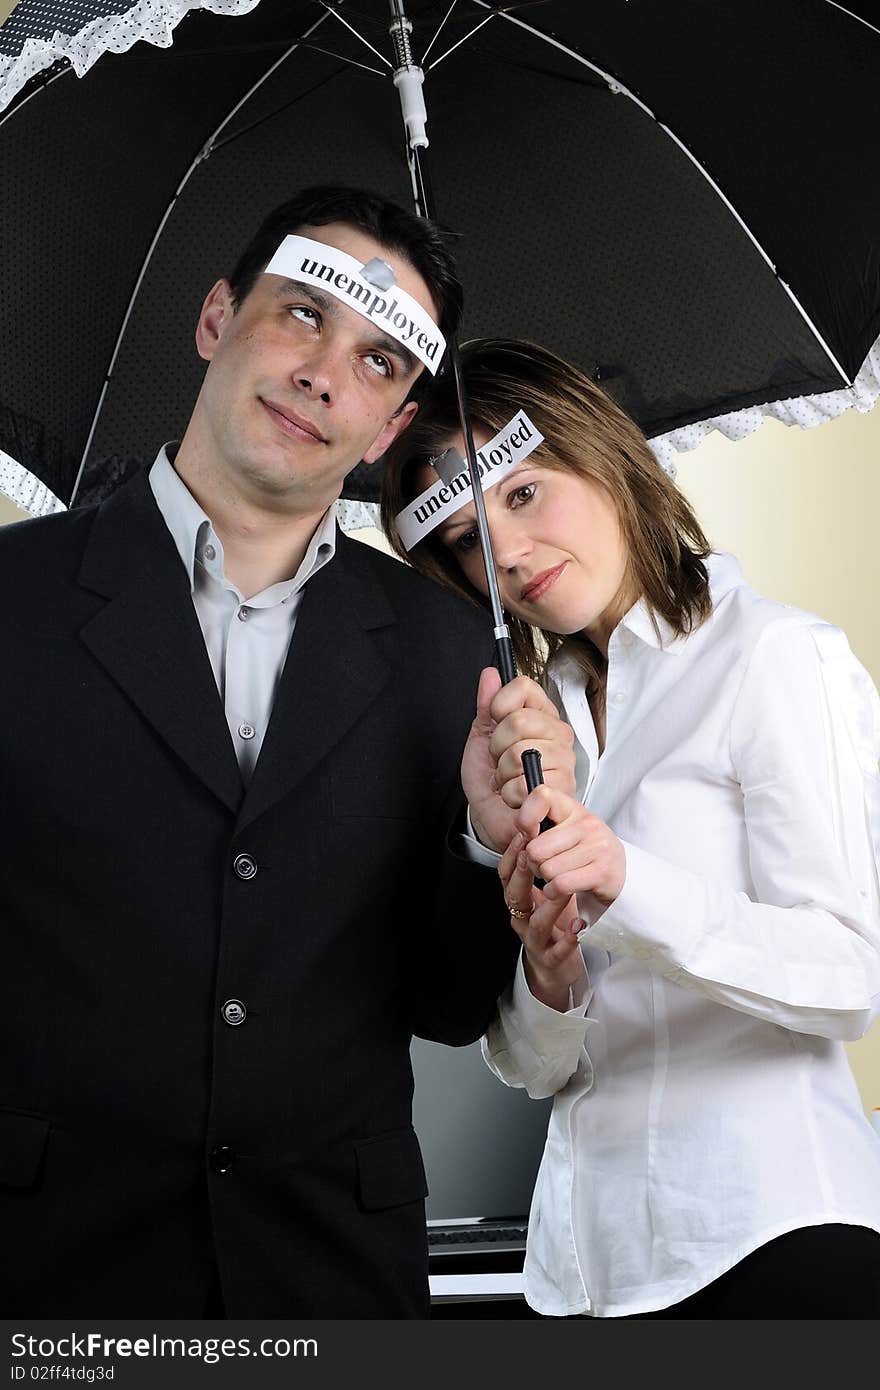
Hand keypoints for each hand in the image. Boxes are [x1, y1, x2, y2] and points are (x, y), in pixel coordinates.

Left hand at [461, 668, 575, 851]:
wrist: (491, 816)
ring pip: (519, 753)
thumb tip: (490, 673)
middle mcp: (558, 734)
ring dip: (503, 773)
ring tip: (509, 780)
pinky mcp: (563, 789)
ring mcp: (564, 761)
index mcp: (541, 715)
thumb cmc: (490, 778)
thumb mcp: (481, 737)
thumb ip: (487, 705)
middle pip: (519, 720)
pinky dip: (510, 794)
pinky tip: (517, 796)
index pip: (523, 687)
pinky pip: (524, 782)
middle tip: (500, 760)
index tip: (495, 722)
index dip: (499, 705)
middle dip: (497, 746)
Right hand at [498, 831, 584, 1010]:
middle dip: (521, 875)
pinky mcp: (551, 960)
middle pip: (514, 895)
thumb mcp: (546, 892)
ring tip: (562, 889)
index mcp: (520, 899)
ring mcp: (535, 940)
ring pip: (536, 922)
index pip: (506, 875)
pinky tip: (578, 928)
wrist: (559, 966)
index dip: (511, 855)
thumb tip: (544, 830)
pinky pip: (556, 951)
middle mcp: (522, 918)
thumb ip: (544, 867)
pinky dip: (567, 941)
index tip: (522, 835)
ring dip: (549, 904)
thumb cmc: (555, 922)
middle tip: (533, 855)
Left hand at [516, 785, 625, 908]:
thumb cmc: (584, 850)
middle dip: (534, 863)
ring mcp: (598, 847)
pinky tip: (561, 888)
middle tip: (544, 864)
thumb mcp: (564, 829)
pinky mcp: (602, 871)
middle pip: (536, 848)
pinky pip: (560, 884)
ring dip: (546, 879)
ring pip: (547, 869)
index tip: (529, 833)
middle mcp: (587, 824)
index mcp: (573, 808)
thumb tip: (522, 833)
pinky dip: (554, 892)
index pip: (541, 796)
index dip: (526, 818)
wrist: (620, 873)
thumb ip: (540, 824)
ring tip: (557, 875)